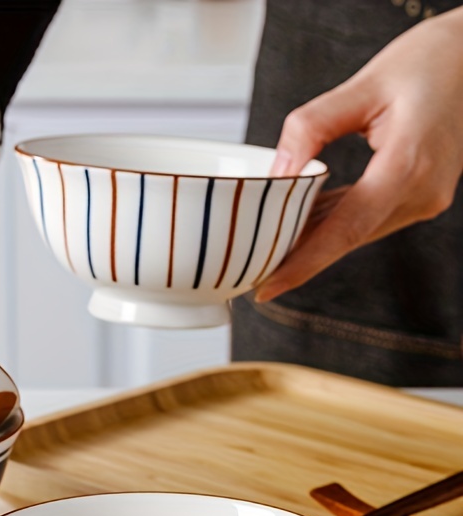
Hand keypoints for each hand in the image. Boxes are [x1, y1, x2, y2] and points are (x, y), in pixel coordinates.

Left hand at [255, 7, 462, 302]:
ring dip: (312, 238)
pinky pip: (366, 217)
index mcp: (408, 166)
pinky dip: (332, 220)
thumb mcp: (364, 84)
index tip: (266, 288)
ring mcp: (423, 197)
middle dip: (296, 256)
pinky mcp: (418, 193)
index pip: (344, 231)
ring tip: (265, 246)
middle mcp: (420, 192)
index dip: (302, 265)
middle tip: (249, 269)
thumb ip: (312, 126)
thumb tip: (277, 172)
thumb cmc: (430, 61)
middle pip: (345, 237)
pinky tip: (300, 219)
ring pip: (355, 231)